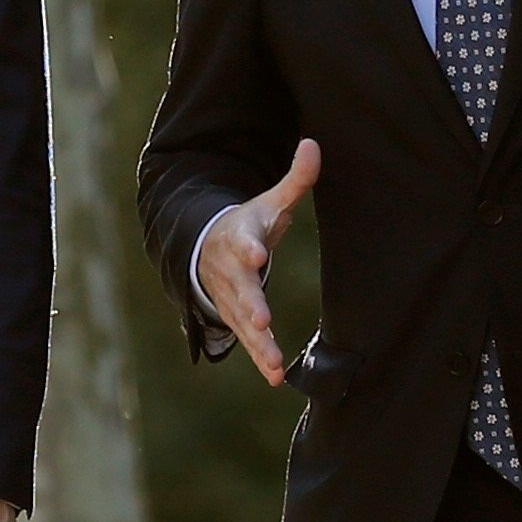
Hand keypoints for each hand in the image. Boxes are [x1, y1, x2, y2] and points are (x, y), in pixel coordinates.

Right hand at [188, 139, 321, 384]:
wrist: (208, 248)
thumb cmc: (248, 224)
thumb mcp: (269, 201)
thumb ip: (294, 179)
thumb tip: (313, 144)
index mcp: (239, 239)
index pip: (243, 242)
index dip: (248, 248)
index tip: (256, 254)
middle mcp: (230, 272)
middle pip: (240, 289)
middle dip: (250, 304)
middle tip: (262, 319)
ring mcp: (230, 298)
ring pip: (241, 322)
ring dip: (257, 343)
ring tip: (273, 364)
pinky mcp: (236, 318)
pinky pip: (246, 340)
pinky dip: (259, 357)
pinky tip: (275, 377)